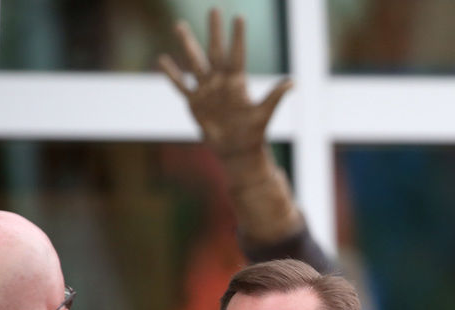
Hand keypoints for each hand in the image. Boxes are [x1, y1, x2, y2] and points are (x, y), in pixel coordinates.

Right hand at [159, 8, 290, 159]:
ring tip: (179, 24)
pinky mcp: (194, 102)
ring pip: (194, 62)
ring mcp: (206, 90)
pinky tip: (162, 60)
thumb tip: (293, 82)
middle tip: (213, 8)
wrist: (237, 151)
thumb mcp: (264, 114)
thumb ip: (275, 96)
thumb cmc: (253, 133)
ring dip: (187, 44)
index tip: (239, 17)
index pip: (237, 54)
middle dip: (214, 31)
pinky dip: (172, 74)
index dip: (237, 36)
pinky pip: (180, 85)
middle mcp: (220, 81)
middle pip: (215, 50)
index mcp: (237, 81)